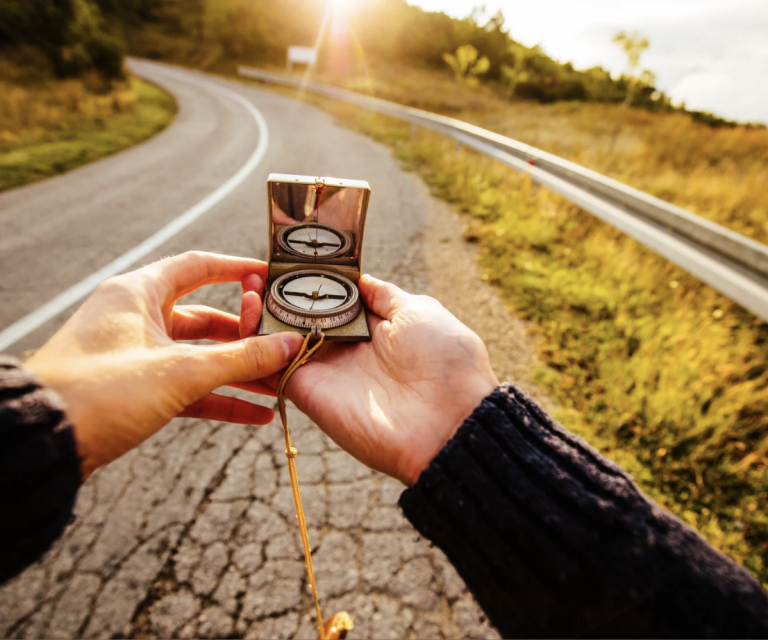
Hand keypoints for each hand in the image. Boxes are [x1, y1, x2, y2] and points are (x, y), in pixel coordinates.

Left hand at [26, 252, 303, 478]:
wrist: (45, 443)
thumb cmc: (103, 391)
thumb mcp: (180, 371)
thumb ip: (241, 358)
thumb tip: (289, 345)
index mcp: (139, 293)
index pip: (197, 267)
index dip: (237, 269)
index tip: (271, 276)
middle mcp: (137, 318)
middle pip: (205, 318)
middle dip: (246, 336)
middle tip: (282, 344)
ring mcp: (136, 355)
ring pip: (199, 357)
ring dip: (238, 372)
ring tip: (278, 385)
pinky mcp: (136, 389)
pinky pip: (188, 388)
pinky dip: (220, 398)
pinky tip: (256, 415)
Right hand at [242, 275, 498, 484]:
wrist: (451, 422)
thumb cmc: (446, 361)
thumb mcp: (418, 312)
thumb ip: (382, 295)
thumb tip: (357, 277)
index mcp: (372, 327)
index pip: (330, 300)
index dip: (309, 280)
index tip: (287, 258)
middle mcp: (345, 348)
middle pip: (299, 318)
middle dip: (277, 293)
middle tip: (257, 270)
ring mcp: (325, 370)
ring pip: (279, 340)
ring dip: (259, 312)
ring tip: (248, 284)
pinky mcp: (308, 391)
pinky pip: (272, 366)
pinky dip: (255, 341)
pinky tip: (248, 310)